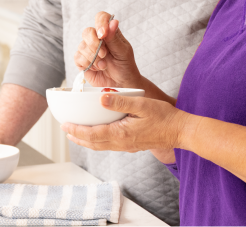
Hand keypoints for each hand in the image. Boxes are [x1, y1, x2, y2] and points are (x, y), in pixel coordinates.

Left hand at [63, 94, 188, 152]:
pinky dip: (98, 141)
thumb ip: (120, 102)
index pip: (93, 134)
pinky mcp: (132, 145)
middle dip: (78, 137)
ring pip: (101, 146)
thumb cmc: (164, 116)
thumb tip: (101, 100)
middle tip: (65, 131)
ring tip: (76, 135)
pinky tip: (98, 135)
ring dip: (87, 140)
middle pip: (94, 143)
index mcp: (122, 133)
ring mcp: (127, 146)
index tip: (65, 125)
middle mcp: (122, 143)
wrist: (180, 131)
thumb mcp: (142, 104)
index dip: (77, 131)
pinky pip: (110, 145)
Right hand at [74, 12, 141, 88]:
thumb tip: (113, 21)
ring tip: (104, 65)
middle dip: (94, 43)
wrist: (122, 84)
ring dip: (93, 57)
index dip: (100, 23)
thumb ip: (115, 38)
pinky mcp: (82, 61)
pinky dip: (88, 64)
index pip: (101, 18)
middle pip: (87, 32)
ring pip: (81, 46)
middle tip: (104, 54)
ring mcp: (89, 50)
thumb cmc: (125, 66)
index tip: (103, 33)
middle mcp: (97, 39)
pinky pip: (78, 57)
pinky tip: (97, 68)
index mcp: (109, 32)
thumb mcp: (123, 51)